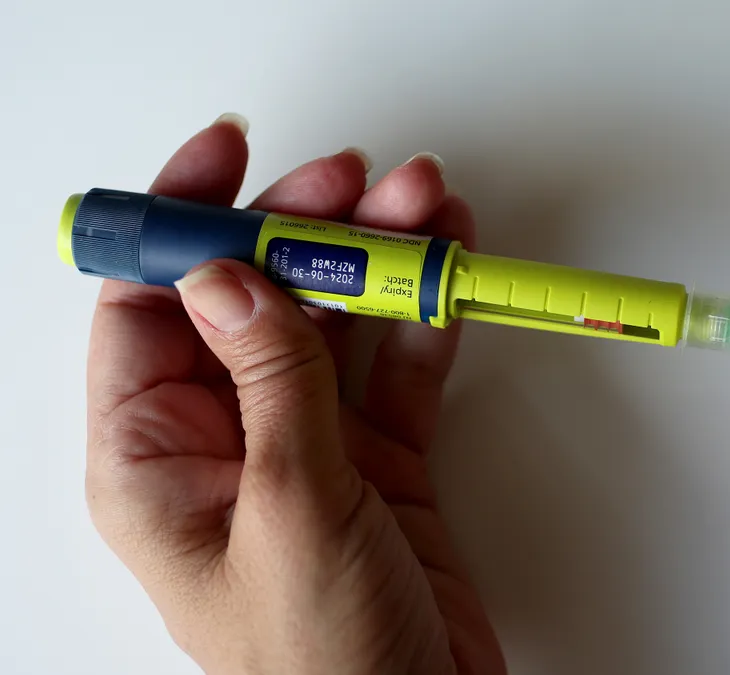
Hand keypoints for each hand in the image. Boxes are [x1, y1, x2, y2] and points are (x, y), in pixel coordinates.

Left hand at [85, 115, 505, 673]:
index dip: (182, 225)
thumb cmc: (323, 663)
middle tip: (362, 185)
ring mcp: (307, 448)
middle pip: (253, 302)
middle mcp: (225, 443)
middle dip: (306, 233)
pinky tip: (451, 278)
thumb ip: (272, 387)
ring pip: (334, 326)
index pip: (148, 311)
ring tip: (429, 210)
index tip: (230, 158)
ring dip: (378, 265)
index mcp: (157, 460)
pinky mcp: (379, 464)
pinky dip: (427, 323)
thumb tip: (230, 278)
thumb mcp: (290, 513)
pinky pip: (398, 372)